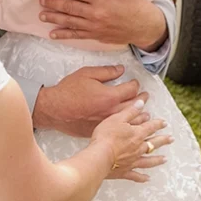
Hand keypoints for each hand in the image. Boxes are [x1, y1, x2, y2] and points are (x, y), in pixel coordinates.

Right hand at [32, 65, 149, 137]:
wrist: (54, 109)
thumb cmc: (69, 90)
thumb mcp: (87, 74)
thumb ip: (106, 72)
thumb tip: (120, 70)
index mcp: (110, 96)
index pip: (131, 90)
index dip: (135, 84)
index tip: (135, 82)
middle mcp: (111, 111)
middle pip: (133, 106)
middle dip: (141, 100)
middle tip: (145, 96)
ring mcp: (106, 123)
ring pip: (128, 121)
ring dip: (139, 116)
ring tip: (146, 113)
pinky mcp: (99, 130)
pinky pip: (117, 130)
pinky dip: (126, 127)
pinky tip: (129, 126)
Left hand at [39, 0, 167, 51]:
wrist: (144, 26)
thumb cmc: (134, 3)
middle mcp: (96, 12)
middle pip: (69, 6)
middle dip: (53, 2)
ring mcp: (94, 26)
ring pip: (69, 21)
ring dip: (54, 17)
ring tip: (42, 14)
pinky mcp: (96, 36)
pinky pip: (76, 35)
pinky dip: (63, 35)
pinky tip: (53, 34)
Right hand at [92, 100, 170, 182]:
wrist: (99, 156)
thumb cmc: (106, 136)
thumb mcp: (117, 118)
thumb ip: (130, 111)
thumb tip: (141, 103)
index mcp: (136, 134)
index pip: (150, 127)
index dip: (158, 124)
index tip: (165, 123)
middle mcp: (138, 148)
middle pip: (153, 143)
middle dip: (163, 140)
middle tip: (171, 139)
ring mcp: (133, 161)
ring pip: (148, 161)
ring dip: (157, 159)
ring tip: (165, 159)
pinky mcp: (125, 171)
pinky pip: (136, 175)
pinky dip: (142, 177)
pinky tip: (147, 178)